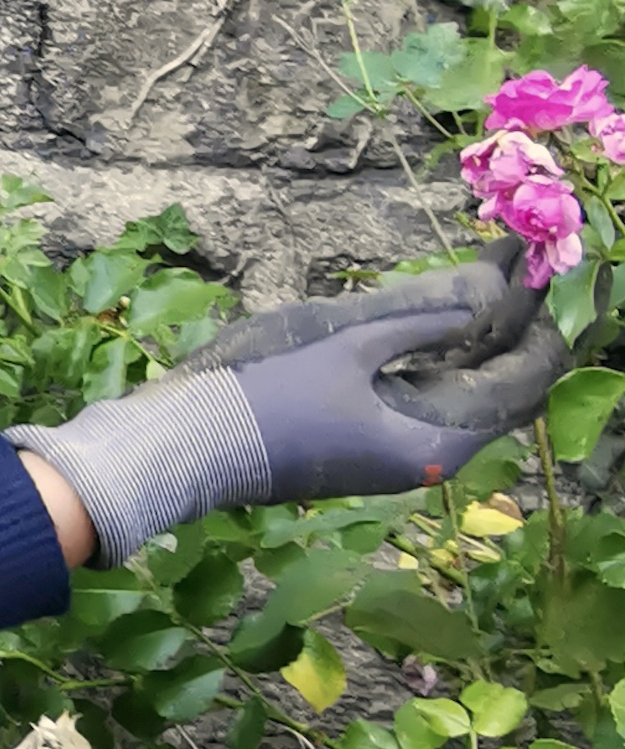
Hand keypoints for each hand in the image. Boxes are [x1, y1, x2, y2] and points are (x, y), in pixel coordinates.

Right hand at [4, 242, 567, 562]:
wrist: (205, 445)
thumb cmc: (272, 396)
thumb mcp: (345, 350)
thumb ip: (412, 329)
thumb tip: (473, 310)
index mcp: (433, 441)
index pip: (516, 391)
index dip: (538, 340)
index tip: (541, 291)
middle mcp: (429, 459)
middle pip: (497, 401)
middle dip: (514, 345)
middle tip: (518, 289)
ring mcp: (401, 458)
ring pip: (465, 406)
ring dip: (479, 357)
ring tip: (489, 303)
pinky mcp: (375, 450)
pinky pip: (433, 411)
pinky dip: (446, 374)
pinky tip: (441, 340)